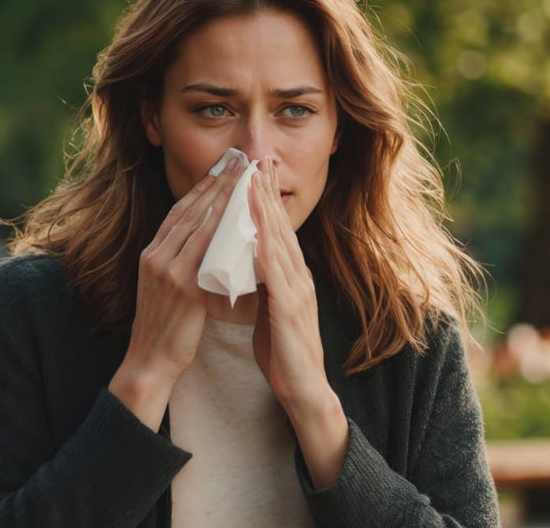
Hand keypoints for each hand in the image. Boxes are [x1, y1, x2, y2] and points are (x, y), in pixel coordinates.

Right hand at [109, 158, 243, 429]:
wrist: (149, 362)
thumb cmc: (164, 328)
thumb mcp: (162, 286)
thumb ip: (177, 261)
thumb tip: (202, 239)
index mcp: (151, 253)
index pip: (179, 211)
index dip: (202, 187)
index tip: (222, 167)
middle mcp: (156, 256)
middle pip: (191, 210)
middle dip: (216, 182)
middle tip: (238, 159)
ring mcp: (169, 270)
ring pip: (201, 225)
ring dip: (225, 198)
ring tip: (244, 177)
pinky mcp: (184, 288)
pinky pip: (209, 252)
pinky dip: (227, 231)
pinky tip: (245, 217)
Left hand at [248, 158, 325, 407]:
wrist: (302, 389)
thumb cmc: (283, 351)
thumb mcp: (270, 308)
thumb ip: (262, 282)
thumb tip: (246, 261)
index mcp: (290, 275)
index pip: (276, 229)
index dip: (266, 199)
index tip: (254, 171)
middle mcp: (297, 276)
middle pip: (281, 226)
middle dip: (269, 192)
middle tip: (259, 159)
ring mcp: (297, 290)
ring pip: (279, 242)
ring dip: (266, 211)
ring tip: (254, 182)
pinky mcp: (291, 309)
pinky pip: (277, 274)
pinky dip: (266, 250)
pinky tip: (256, 232)